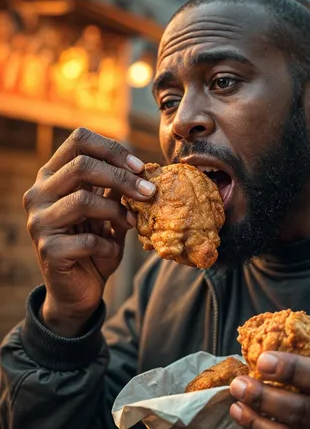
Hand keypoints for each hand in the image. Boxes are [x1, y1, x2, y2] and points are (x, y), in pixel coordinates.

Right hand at [23, 128, 155, 336]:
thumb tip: (143, 168)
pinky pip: (88, 239)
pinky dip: (109, 244)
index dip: (113, 148)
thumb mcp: (108, 212)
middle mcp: (39, 193)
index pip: (78, 140)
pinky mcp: (48, 249)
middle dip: (123, 178)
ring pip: (83, 199)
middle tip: (149, 192)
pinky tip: (112, 249)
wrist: (78, 289)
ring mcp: (40, 221)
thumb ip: (117, 190)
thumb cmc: (95, 243)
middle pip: (82, 166)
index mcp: (54, 176)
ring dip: (117, 211)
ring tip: (133, 222)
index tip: (140, 166)